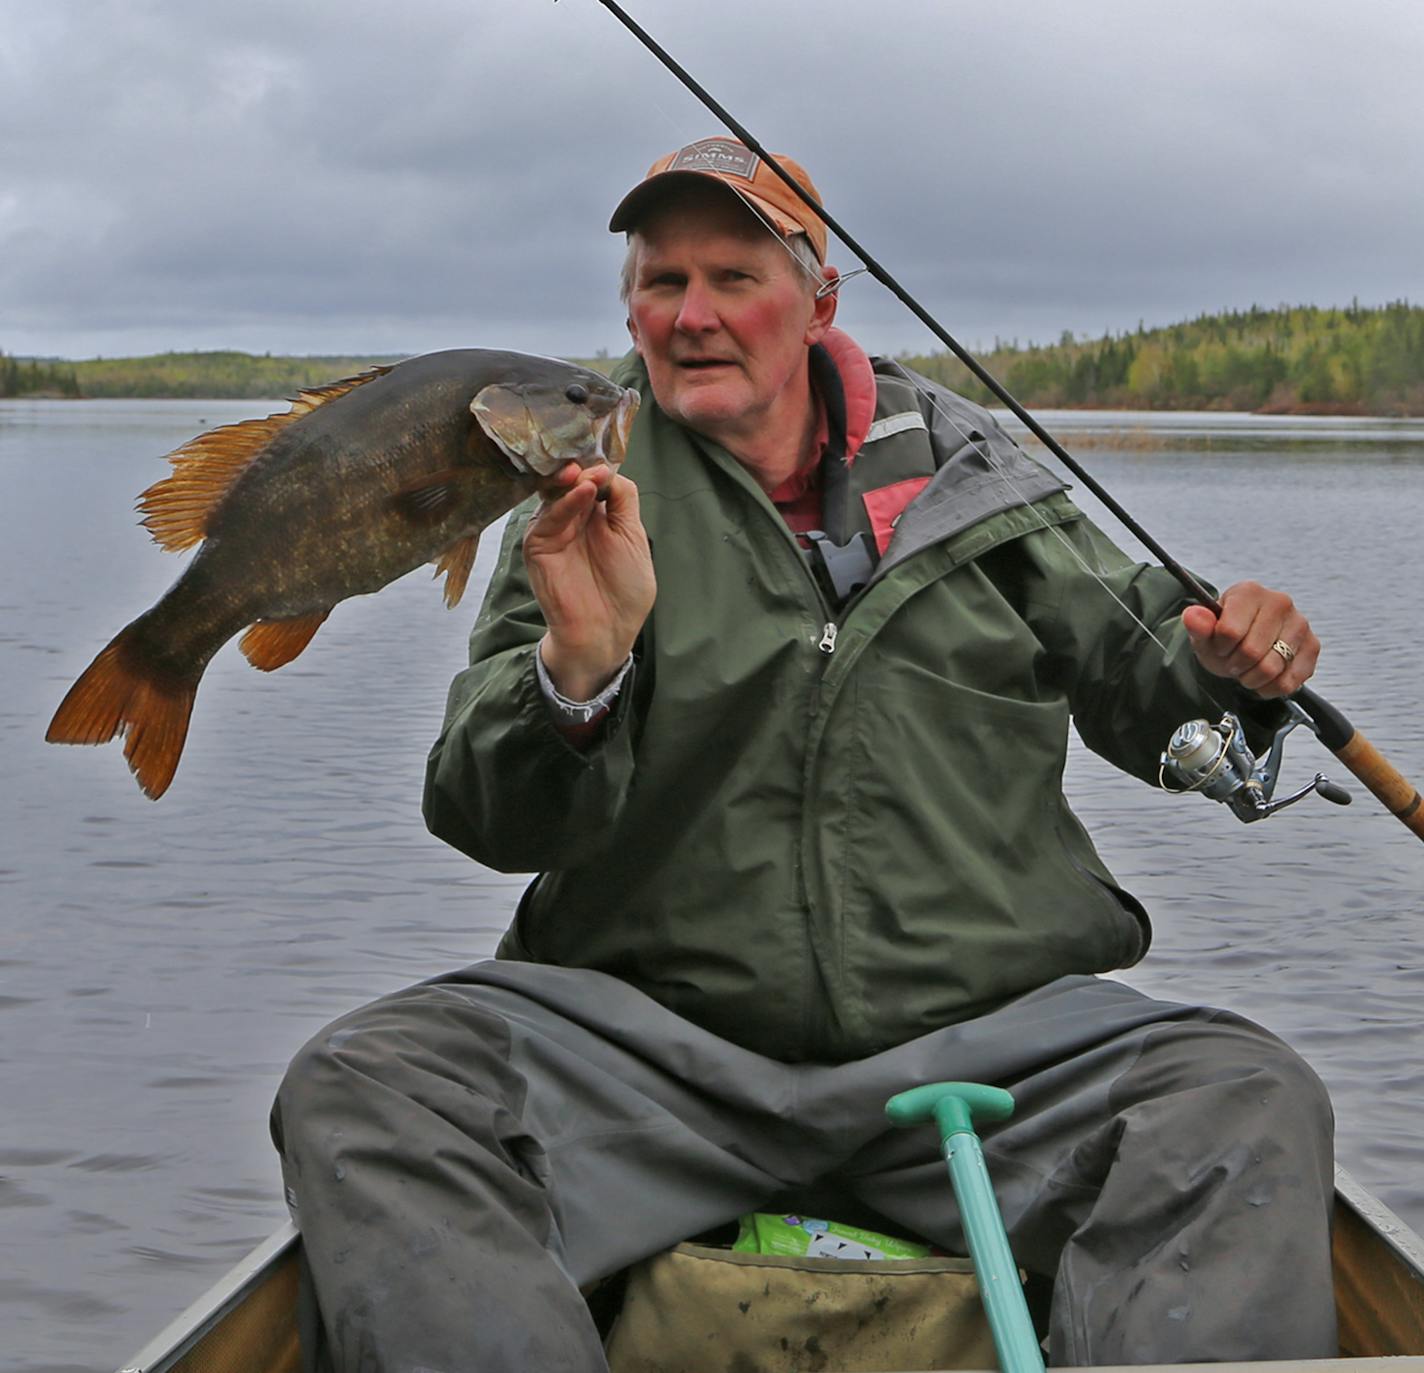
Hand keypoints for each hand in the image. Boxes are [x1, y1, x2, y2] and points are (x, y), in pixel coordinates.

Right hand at [523, 462, 655, 701]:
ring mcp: (553, 530)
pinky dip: (564, 503)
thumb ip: (623, 501)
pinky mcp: (538, 547)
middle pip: (568, 480)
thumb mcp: (633, 537)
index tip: (608, 464)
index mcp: (596, 514)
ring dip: (571, 480)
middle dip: (580, 468)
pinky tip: (582, 492)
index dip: (598, 468)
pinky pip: (546, 519)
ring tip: (588, 476)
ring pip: (555, 494)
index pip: (591, 478)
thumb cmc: (624, 590)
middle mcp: (572, 517)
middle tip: (592, 464)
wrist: (606, 631)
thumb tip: (608, 469)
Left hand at [1181, 580, 1318, 698]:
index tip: (1220, 647)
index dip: (1220, 648)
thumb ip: (1197, 625)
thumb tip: (1193, 615)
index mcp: (1249, 592)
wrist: (1244, 643)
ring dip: (1252, 678)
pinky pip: (1290, 681)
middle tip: (1233, 661)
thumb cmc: (1224, 636)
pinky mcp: (1312, 646)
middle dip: (1236, 666)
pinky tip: (1263, 678)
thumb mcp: (1204, 634)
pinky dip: (1270, 688)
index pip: (1230, 631)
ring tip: (1247, 669)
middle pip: (1252, 652)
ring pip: (1272, 669)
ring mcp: (1300, 624)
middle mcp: (1279, 602)